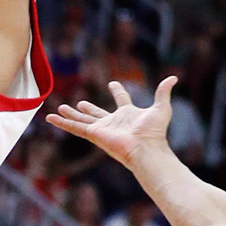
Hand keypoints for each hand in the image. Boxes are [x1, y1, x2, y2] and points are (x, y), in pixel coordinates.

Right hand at [47, 77, 176, 166]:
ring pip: (82, 120)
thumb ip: (164, 92)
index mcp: (128, 115)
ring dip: (71, 115)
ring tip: (59, 108)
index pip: (121, 100)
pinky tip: (50, 119)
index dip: (118, 91)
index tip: (113, 84)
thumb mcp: (161, 108)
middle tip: (81, 103)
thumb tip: (174, 77)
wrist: (146, 149)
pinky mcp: (94, 135)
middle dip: (89, 109)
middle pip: (97, 113)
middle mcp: (113, 122)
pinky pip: (75, 128)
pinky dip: (62, 123)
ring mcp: (102, 129)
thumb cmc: (154, 132)